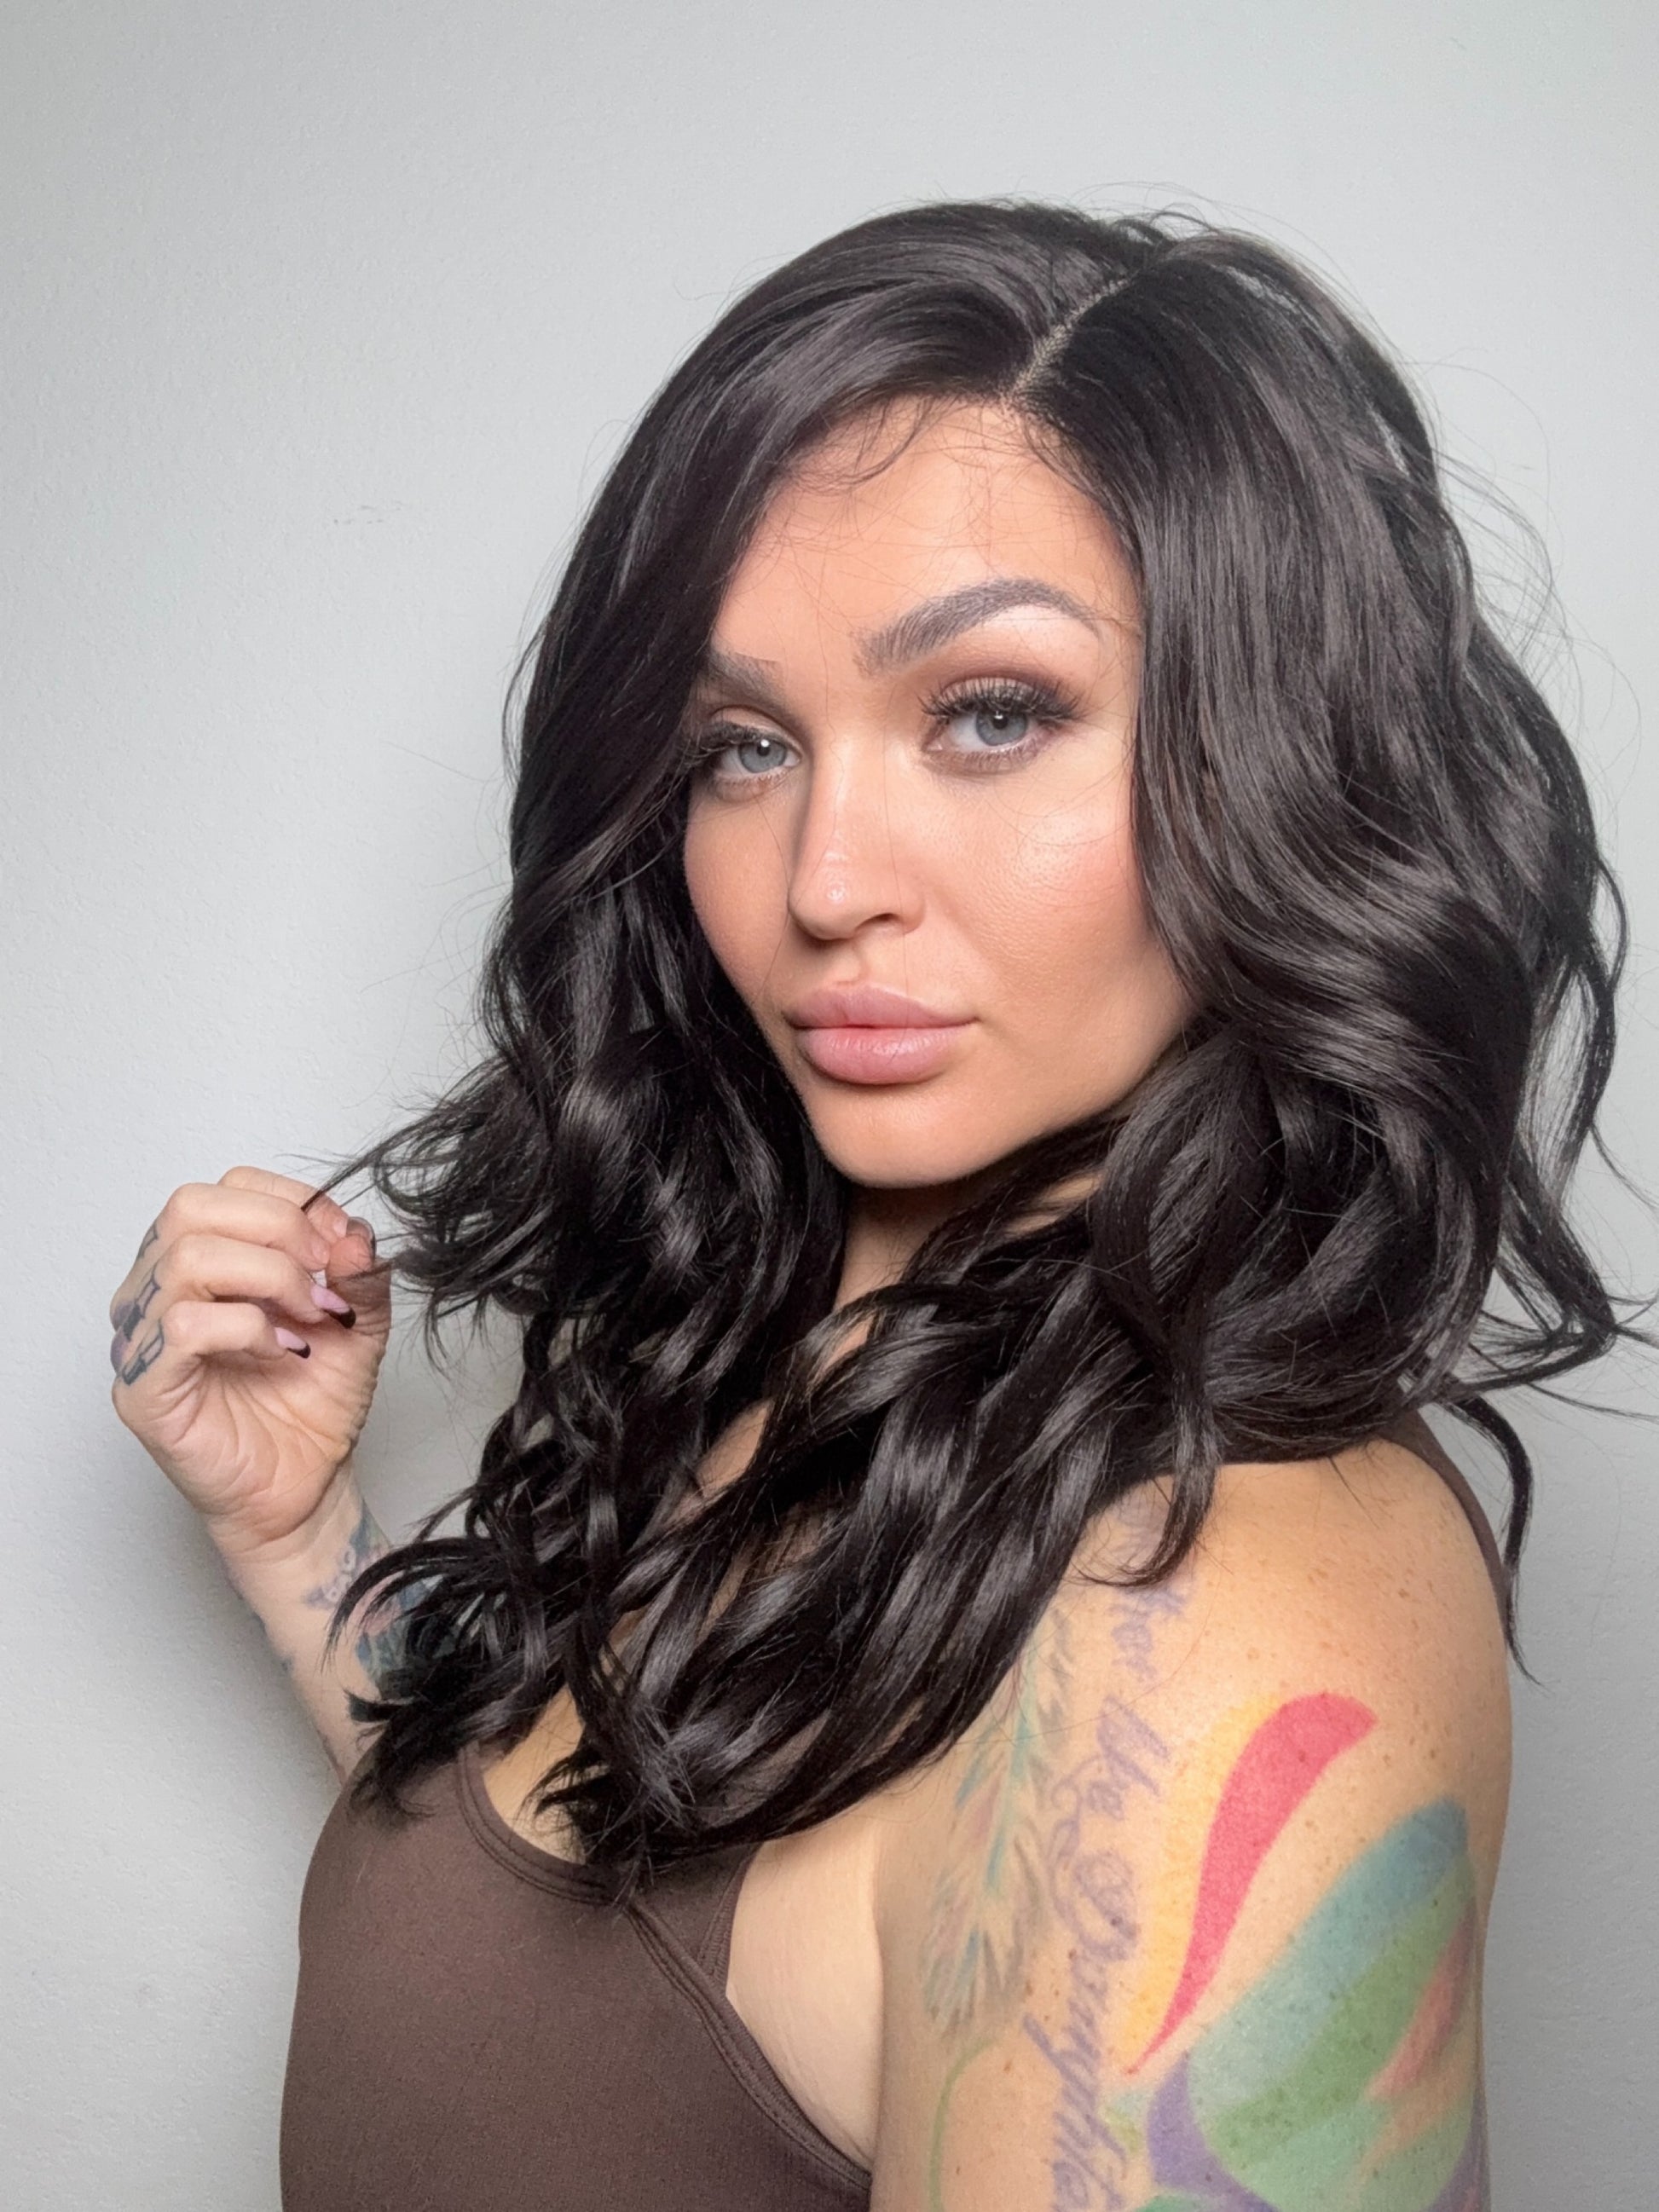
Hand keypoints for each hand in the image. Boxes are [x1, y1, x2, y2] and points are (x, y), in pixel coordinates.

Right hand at [108, 1165, 392, 1556]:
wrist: (306, 1487)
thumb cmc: (312, 1405)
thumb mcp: (359, 1323)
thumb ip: (359, 1273)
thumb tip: (353, 1231)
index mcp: (201, 1261)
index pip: (226, 1187)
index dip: (292, 1202)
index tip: (341, 1241)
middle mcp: (158, 1291)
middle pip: (191, 1207)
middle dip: (277, 1230)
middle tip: (326, 1277)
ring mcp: (143, 1340)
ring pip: (186, 1259)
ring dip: (270, 1279)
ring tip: (313, 1319)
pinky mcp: (143, 1390)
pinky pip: (182, 1328)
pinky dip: (247, 1328)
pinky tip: (284, 1352)